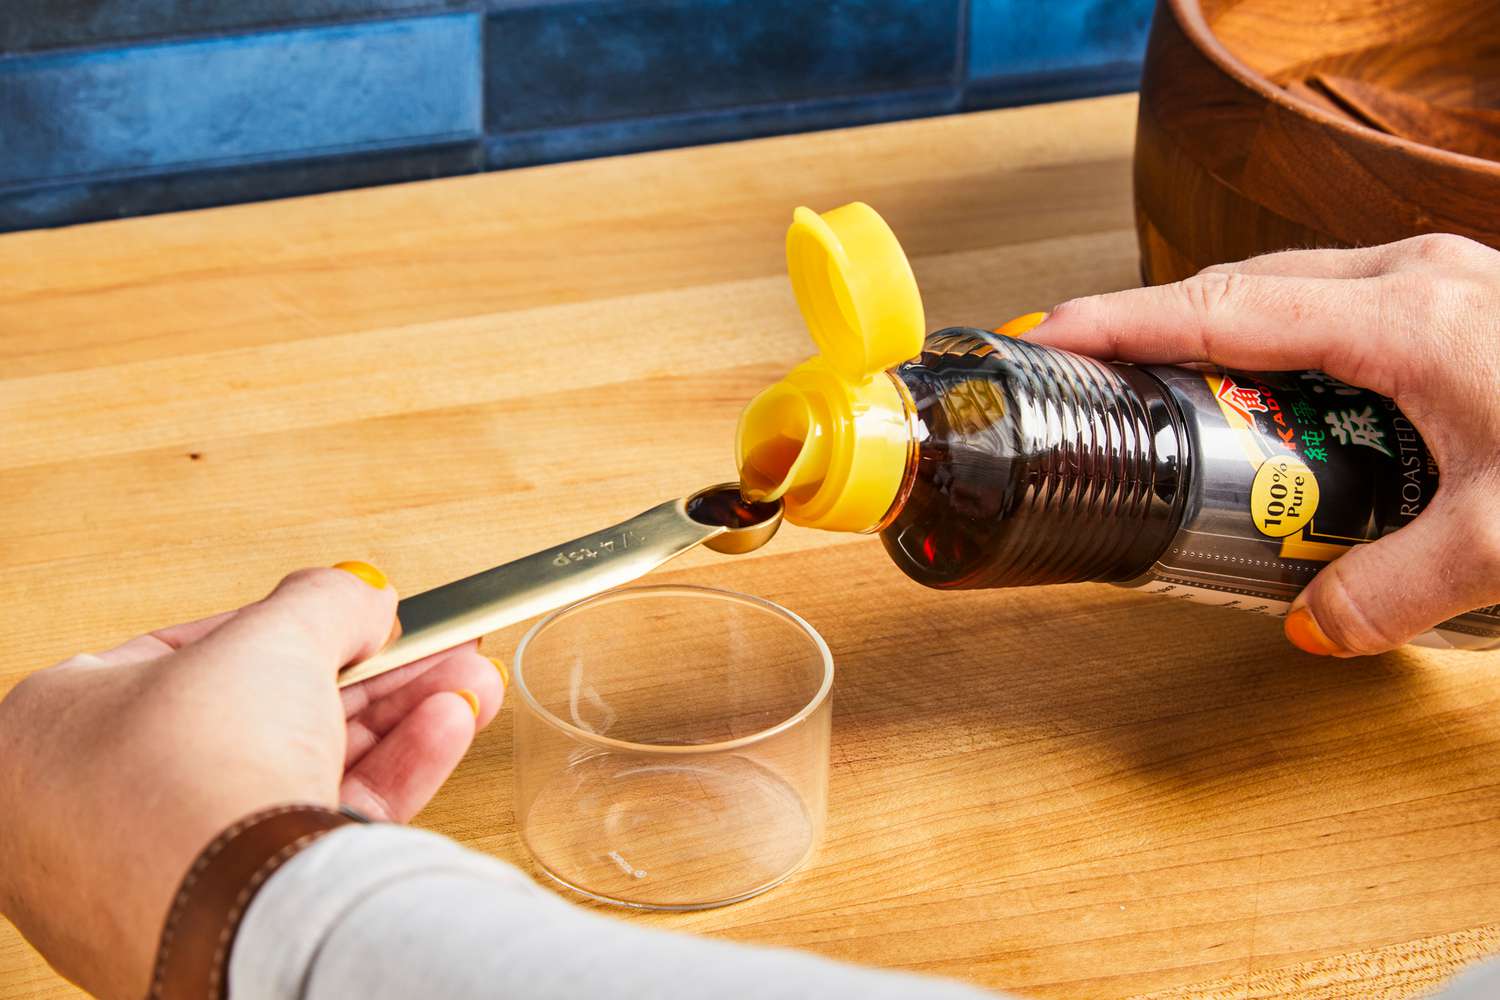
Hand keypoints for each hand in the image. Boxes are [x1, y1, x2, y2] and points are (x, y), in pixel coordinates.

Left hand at [0, 563, 504, 998]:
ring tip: (467, 685)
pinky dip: (386, 779)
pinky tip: (446, 730)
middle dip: (372, 677)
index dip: (286, 628)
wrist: (231, 907)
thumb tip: (362, 597)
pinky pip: (310, 828)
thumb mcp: (271, 638)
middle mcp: (94, 806)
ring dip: (397, 721)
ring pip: (298, 773)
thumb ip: (323, 603)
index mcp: (54, 725)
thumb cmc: (197, 768)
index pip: (188, 655)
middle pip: (263, 716)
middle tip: (434, 647)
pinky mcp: (227, 915)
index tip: (353, 616)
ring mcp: (161, 867)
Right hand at [1027, 234, 1499, 655]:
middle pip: (1238, 288)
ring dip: (1219, 341)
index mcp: (1405, 317)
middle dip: (1152, 332)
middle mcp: (1414, 276)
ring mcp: (1437, 279)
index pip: (1218, 308)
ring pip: (1285, 291)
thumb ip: (1394, 592)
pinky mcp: (1456, 299)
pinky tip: (1278, 404)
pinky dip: (1278, 346)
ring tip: (1176, 405)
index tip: (1046, 337)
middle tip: (1090, 383)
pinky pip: (1333, 304)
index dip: (1118, 322)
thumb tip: (1314, 623)